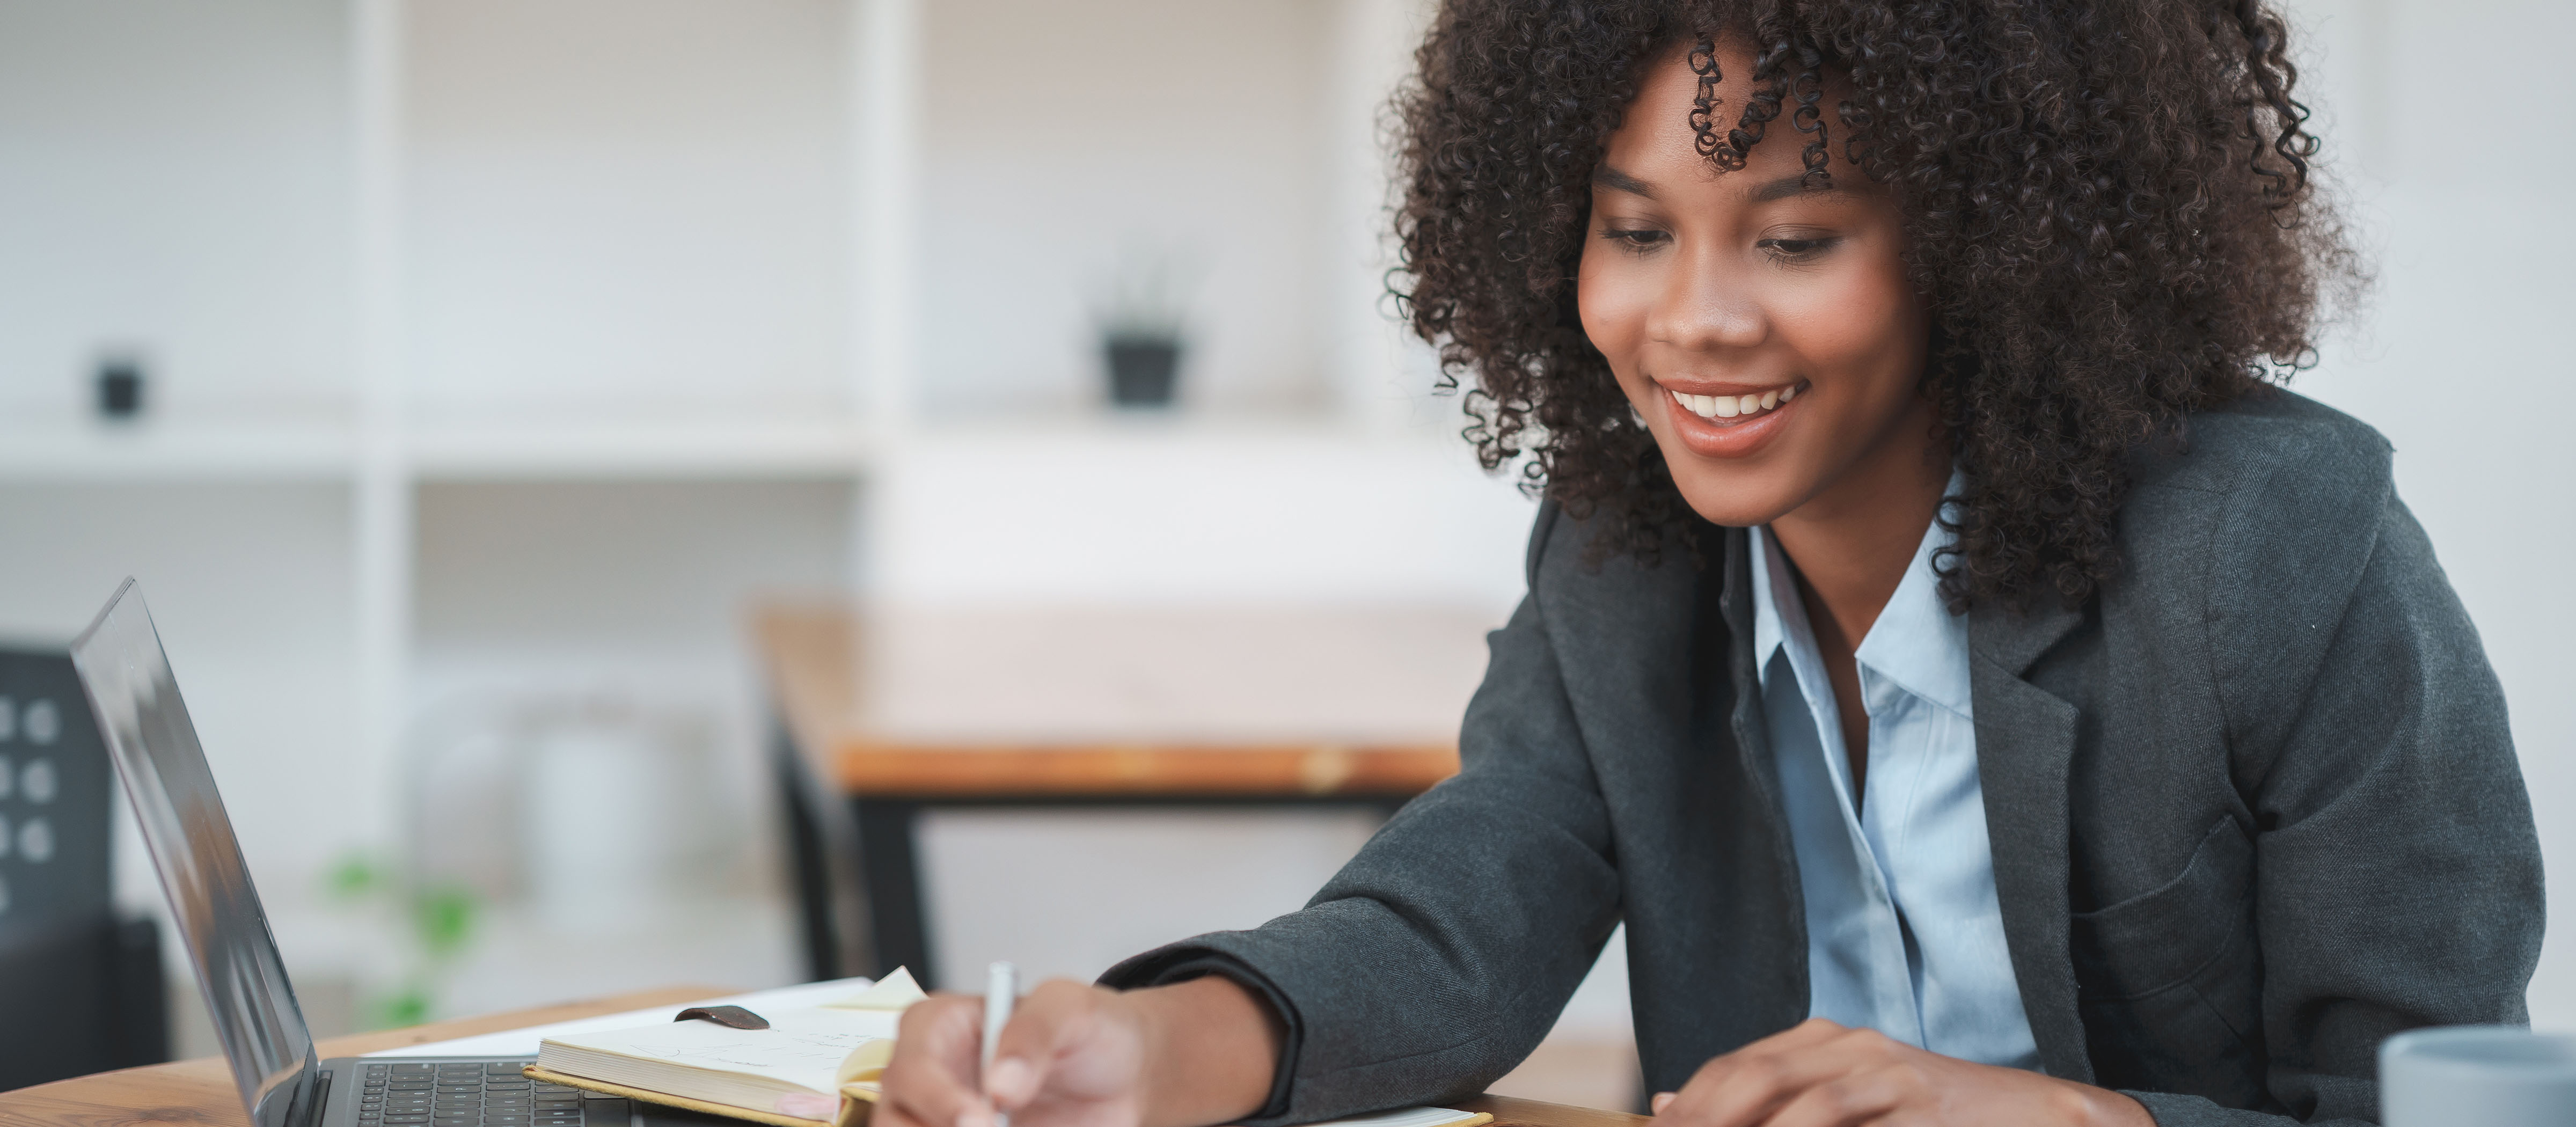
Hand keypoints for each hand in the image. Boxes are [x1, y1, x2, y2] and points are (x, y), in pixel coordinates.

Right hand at [874, 976, 1280, 1126]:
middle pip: (894, 1119)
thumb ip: (1033, 1032)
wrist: (1126, 1076)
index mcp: (939, 1027)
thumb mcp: (1072, 1009)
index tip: (982, 1119)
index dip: (938, 1098)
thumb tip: (1000, 1084)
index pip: (912, 1066)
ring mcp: (940, 1118)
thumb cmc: (1091, 1029)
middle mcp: (929, 1078)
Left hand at [1648, 1019, 2152, 1126]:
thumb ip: (1770, 1107)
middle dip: (1704, 1118)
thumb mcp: (1846, 1108)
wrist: (2031, 1114)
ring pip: (1789, 1100)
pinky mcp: (1915, 1095)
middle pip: (1748, 1077)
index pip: (1731, 1068)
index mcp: (1821, 1043)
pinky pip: (1838, 1117)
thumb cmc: (1928, 1120)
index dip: (1689, 1107)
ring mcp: (1882, 1068)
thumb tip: (1668, 1108)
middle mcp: (1844, 1045)